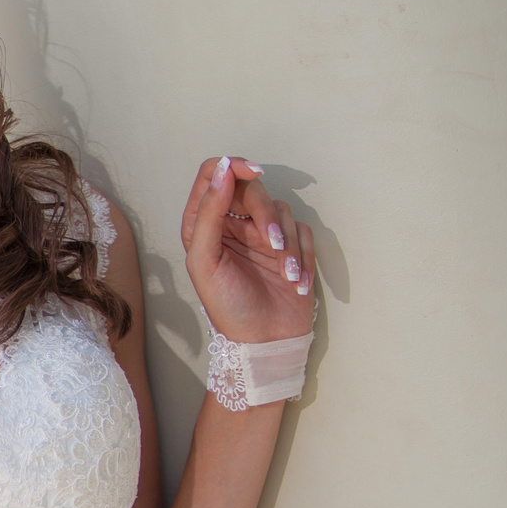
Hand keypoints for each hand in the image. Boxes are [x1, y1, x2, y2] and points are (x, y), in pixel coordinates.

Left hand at [180, 156, 314, 343]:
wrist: (265, 341)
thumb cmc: (228, 306)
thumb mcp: (205, 260)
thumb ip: (209, 212)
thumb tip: (223, 170)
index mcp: (202, 224)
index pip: (214, 174)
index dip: (233, 166)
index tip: (254, 172)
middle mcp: (231, 224)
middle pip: (253, 189)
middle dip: (267, 216)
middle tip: (272, 246)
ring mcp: (262, 234)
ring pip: (282, 210)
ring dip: (288, 245)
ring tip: (286, 275)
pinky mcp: (290, 246)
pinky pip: (303, 231)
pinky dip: (303, 256)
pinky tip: (296, 282)